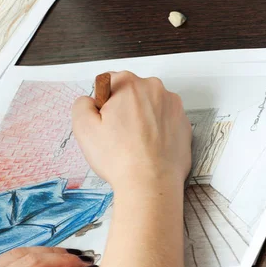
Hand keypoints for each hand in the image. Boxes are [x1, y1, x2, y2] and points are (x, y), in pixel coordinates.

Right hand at [72, 71, 191, 193]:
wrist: (151, 185)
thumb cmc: (120, 158)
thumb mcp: (83, 128)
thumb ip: (81, 104)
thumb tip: (89, 101)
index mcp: (129, 84)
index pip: (108, 82)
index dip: (102, 103)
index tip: (105, 122)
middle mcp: (155, 89)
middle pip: (131, 93)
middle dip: (123, 109)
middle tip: (118, 136)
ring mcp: (173, 106)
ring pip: (149, 107)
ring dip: (141, 119)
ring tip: (134, 145)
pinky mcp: (184, 124)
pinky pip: (165, 121)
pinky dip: (157, 131)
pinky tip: (149, 149)